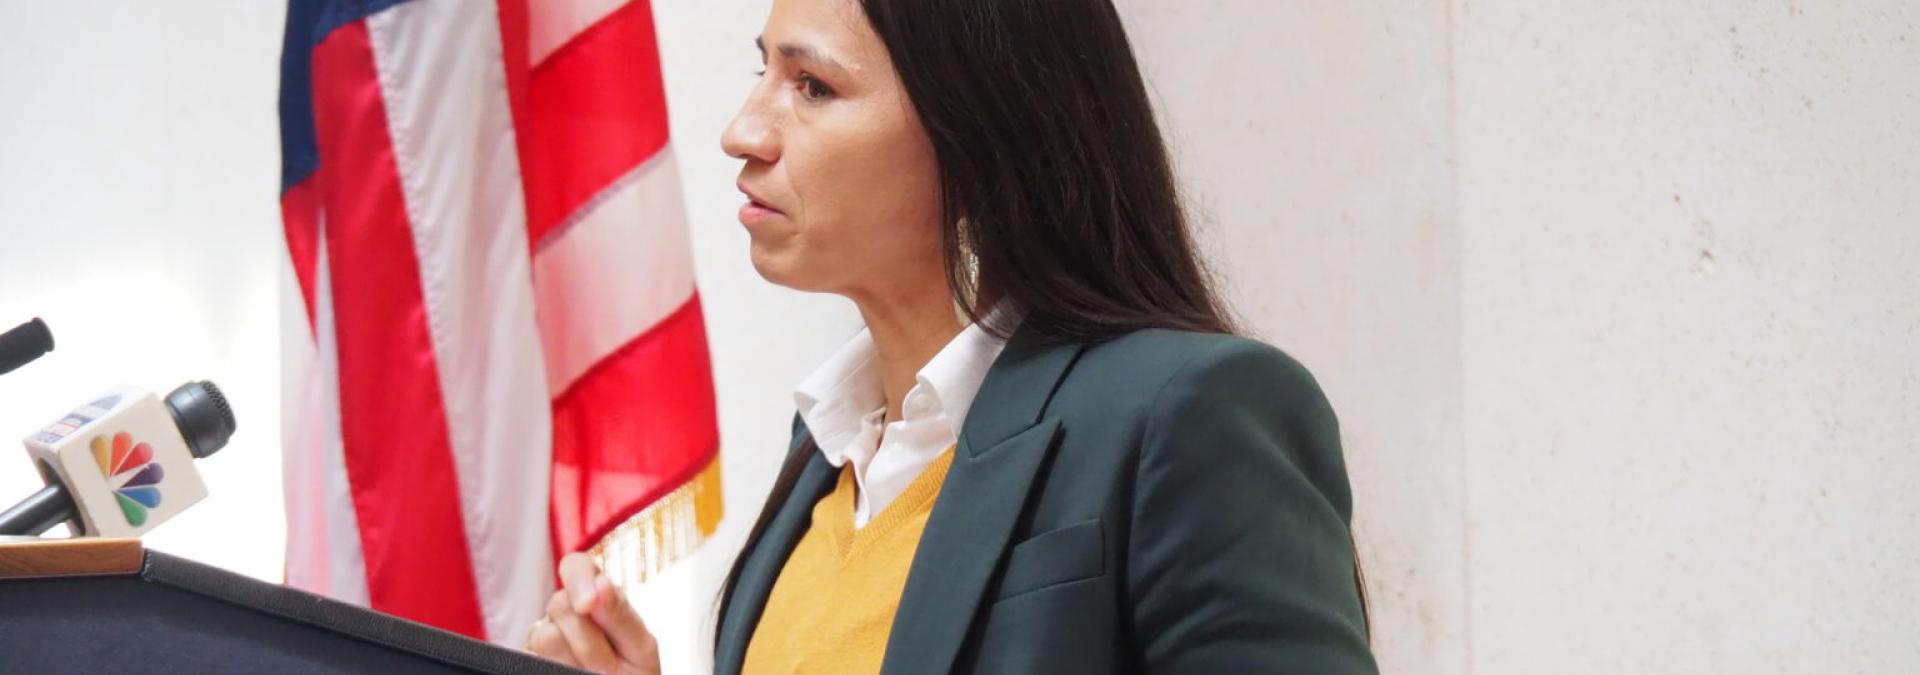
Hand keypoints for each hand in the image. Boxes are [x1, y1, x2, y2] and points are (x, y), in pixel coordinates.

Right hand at [526, 552, 661, 674]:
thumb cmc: (634, 674)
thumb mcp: (640, 647)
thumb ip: (621, 615)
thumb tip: (601, 582)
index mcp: (597, 596)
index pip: (576, 566)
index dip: (578, 578)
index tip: (588, 604)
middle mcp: (565, 612)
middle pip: (559, 603)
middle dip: (588, 639)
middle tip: (609, 665)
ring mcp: (542, 636)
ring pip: (544, 635)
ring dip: (577, 660)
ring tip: (594, 673)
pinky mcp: (528, 659)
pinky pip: (532, 660)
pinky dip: (559, 670)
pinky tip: (573, 674)